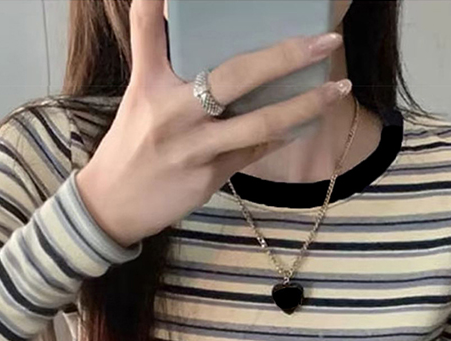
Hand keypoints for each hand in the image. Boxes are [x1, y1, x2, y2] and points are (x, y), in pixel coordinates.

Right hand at [75, 0, 351, 247]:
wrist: (113, 204)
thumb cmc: (132, 146)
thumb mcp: (141, 99)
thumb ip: (167, 66)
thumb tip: (212, 44)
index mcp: (148, 82)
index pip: (149, 25)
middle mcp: (171, 110)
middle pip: (233, 74)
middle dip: (285, 55)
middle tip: (326, 40)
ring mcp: (193, 146)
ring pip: (259, 122)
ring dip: (305, 105)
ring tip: (337, 89)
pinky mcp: (208, 175)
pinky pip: (255, 151)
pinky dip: (282, 135)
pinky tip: (307, 123)